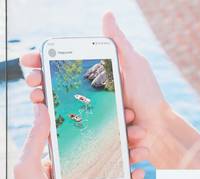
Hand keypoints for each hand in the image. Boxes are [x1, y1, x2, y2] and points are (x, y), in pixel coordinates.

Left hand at [12, 104, 145, 178]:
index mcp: (60, 156)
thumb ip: (36, 138)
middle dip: (123, 136)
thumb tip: (40, 106)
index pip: (85, 133)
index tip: (117, 110)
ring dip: (132, 155)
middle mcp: (77, 167)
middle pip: (105, 146)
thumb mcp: (27, 166)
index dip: (102, 121)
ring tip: (144, 149)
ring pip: (116, 164)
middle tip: (137, 128)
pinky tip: (141, 171)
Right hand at [20, 12, 167, 167]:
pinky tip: (69, 124)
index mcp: (95, 78)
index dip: (43, 63)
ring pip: (61, 113)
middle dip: (39, 87)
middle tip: (33, 88)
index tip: (29, 60)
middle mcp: (90, 96)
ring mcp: (91, 116)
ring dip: (50, 109)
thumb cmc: (149, 95)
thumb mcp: (134, 65)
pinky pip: (78, 133)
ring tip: (44, 103)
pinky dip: (72, 129)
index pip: (62, 68)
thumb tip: (107, 13)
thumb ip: (118, 43)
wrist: (159, 128)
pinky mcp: (94, 134)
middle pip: (55, 90)